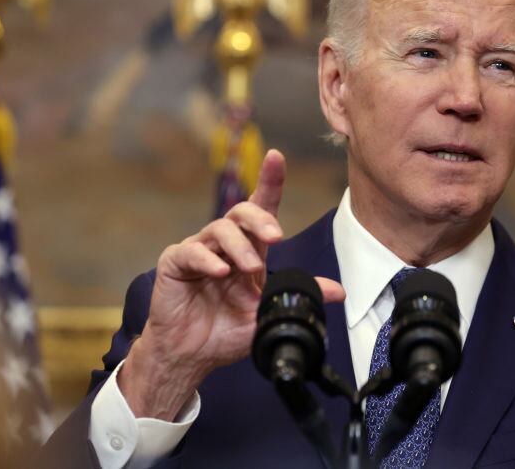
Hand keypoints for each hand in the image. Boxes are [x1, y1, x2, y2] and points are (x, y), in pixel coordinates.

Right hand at [118, 149, 345, 419]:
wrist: (191, 356)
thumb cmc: (226, 331)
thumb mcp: (269, 312)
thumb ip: (300, 297)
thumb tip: (339, 292)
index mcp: (247, 250)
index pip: (260, 207)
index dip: (268, 181)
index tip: (276, 157)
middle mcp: (223, 244)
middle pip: (241, 212)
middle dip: (261, 219)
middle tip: (276, 237)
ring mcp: (198, 250)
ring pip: (220, 229)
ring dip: (240, 247)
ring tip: (251, 270)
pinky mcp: (174, 263)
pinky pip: (191, 251)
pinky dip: (207, 259)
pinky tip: (220, 272)